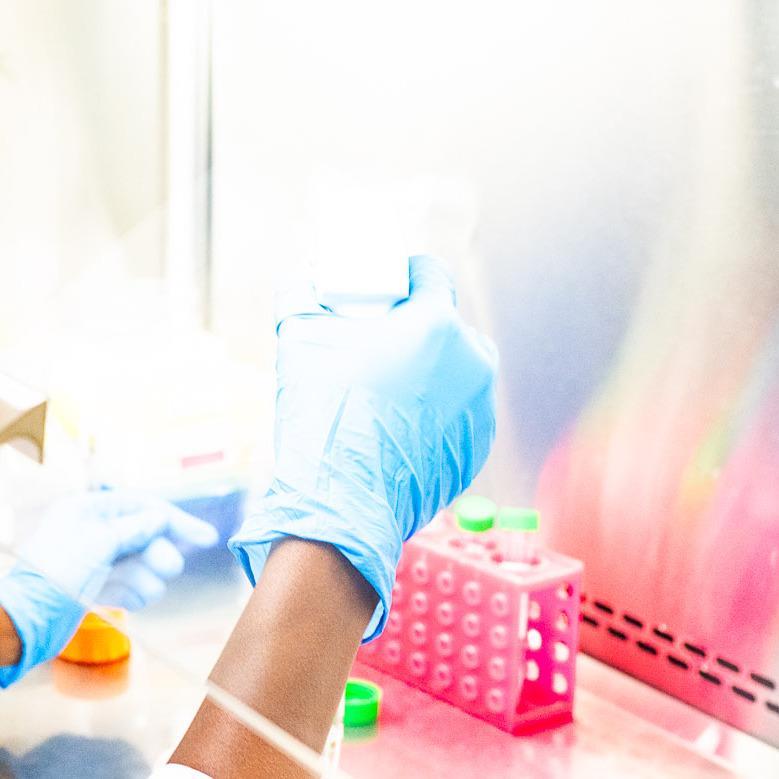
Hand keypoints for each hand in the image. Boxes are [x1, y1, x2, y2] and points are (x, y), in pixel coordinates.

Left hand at [0, 490, 218, 685]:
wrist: (27, 619)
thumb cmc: (57, 573)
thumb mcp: (99, 542)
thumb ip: (133, 528)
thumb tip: (159, 518)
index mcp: (87, 510)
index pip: (141, 507)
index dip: (175, 520)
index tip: (205, 537)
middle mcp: (91, 531)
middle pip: (143, 536)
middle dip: (158, 553)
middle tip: (168, 569)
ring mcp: (93, 560)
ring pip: (138, 564)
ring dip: (148, 578)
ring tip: (145, 592)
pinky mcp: (93, 587)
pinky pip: (126, 585)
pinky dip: (135, 593)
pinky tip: (134, 602)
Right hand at [232, 255, 497, 639]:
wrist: (342, 503)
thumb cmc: (324, 416)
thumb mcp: (299, 341)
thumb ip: (299, 299)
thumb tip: (298, 282)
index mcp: (436, 324)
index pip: (430, 275)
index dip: (403, 275)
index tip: (383, 288)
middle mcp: (472, 361)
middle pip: (446, 326)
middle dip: (416, 330)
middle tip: (376, 347)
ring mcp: (480, 408)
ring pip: (456, 372)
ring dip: (429, 373)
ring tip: (384, 395)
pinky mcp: (477, 447)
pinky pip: (458, 415)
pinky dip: (435, 415)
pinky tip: (397, 429)